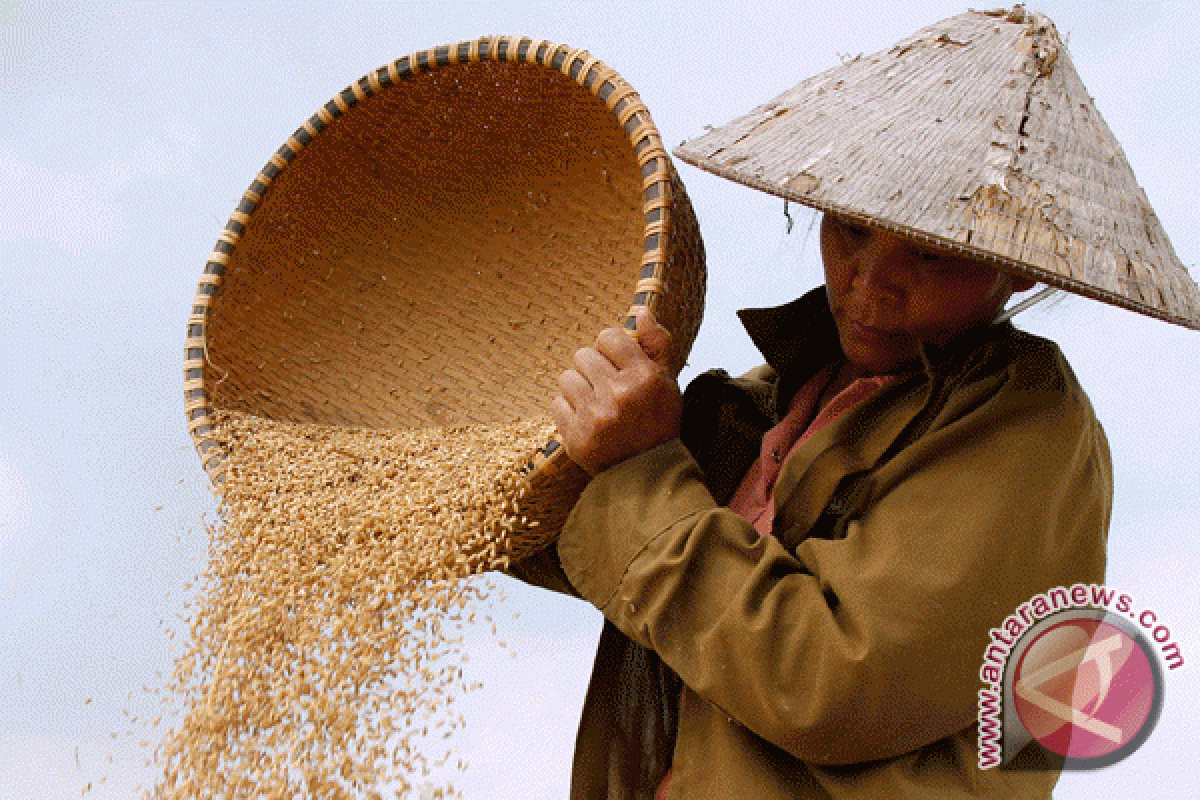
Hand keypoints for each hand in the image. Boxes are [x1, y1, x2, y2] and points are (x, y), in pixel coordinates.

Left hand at [551, 308, 682, 475]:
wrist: (647, 473)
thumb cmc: (657, 421)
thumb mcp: (666, 381)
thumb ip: (656, 343)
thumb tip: (641, 311)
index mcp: (644, 377)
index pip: (609, 336)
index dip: (610, 348)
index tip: (616, 363)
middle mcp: (619, 394)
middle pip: (583, 355)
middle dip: (593, 368)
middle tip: (606, 387)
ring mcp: (595, 416)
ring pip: (567, 378)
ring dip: (578, 388)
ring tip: (595, 403)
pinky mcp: (575, 436)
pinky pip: (557, 403)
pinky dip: (568, 410)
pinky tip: (586, 420)